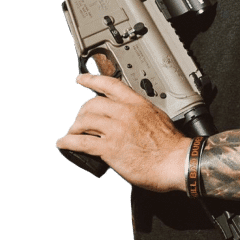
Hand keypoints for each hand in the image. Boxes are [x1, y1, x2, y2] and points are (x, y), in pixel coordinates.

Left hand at [56, 74, 191, 192]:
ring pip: (85, 121)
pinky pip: (82, 142)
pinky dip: (69, 142)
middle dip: (82, 112)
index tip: (80, 79)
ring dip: (74, 127)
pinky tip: (64, 143)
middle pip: (92, 104)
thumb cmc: (170, 143)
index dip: (91, 80)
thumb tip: (129, 117)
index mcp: (136, 103)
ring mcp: (116, 130)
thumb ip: (138, 113)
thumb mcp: (156, 116)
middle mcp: (124, 113)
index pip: (109, 84)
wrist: (175, 161)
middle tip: (79, 120)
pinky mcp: (110, 148)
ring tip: (72, 133)